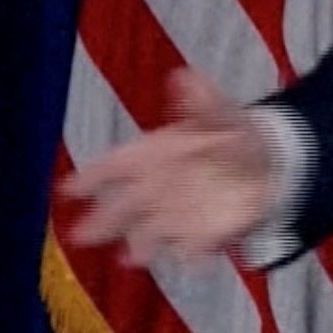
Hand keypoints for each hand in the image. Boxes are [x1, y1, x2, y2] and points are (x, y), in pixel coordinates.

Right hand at [60, 69, 280, 266]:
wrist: (263, 163)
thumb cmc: (225, 134)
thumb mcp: (217, 111)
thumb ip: (200, 99)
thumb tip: (185, 74)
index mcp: (150, 156)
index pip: (113, 166)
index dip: (91, 177)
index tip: (69, 189)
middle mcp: (155, 190)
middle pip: (121, 209)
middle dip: (102, 221)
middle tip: (80, 235)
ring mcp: (175, 216)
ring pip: (150, 234)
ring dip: (142, 245)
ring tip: (131, 257)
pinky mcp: (201, 235)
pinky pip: (193, 247)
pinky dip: (192, 252)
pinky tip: (189, 258)